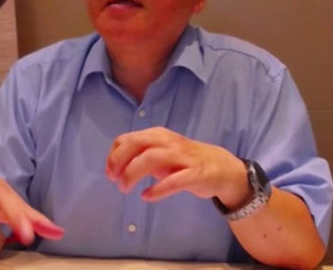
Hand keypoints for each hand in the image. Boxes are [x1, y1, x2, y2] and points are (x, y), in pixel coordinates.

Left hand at [105, 127, 248, 206]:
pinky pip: (174, 180)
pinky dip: (158, 189)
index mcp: (158, 135)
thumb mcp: (161, 154)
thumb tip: (116, 166)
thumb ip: (140, 156)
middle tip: (113, 179)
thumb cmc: (186, 161)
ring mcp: (183, 157)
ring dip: (134, 173)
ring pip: (152, 158)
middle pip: (138, 144)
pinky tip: (147, 196)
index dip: (114, 155)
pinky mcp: (195, 174)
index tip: (109, 172)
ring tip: (125, 188)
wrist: (223, 168)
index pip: (128, 139)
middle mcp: (169, 142)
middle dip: (121, 160)